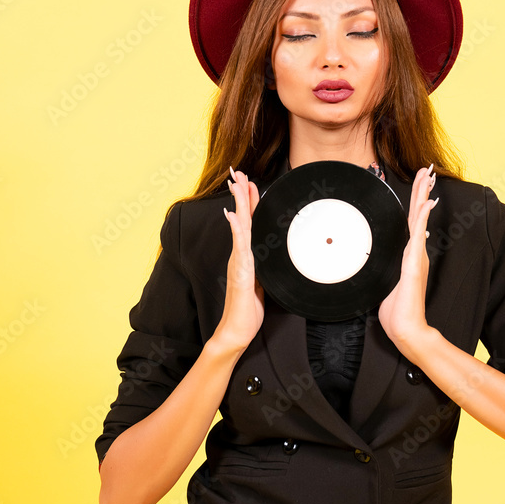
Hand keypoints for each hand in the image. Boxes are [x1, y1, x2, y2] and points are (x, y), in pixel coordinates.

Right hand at [214, 167, 264, 352]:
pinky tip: (233, 215)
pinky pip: (240, 247)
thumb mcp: (263, 283)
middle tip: (240, 172)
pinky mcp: (241, 272)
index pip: (249, 224)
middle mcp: (240, 255)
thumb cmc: (249, 310)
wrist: (236, 332)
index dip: (250, 203)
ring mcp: (239, 262)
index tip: (250, 183)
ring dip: (239, 204)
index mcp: (247, 256)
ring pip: (240, 227)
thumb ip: (264, 267)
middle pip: (242, 219)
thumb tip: (271, 254)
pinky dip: (236, 229)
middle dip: (241, 194)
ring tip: (237, 184)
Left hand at [378, 165, 439, 354]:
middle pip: (418, 213)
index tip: (420, 185)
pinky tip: (427, 202)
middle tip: (427, 169)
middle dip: (422, 190)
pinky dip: (422, 216)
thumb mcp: (386, 283)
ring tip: (428, 176)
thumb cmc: (396, 310)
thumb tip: (382, 259)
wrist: (405, 326)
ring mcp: (415, 255)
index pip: (412, 221)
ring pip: (419, 218)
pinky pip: (418, 233)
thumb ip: (387, 269)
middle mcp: (414, 251)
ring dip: (423, 195)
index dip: (416, 201)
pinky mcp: (414, 262)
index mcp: (408, 254)